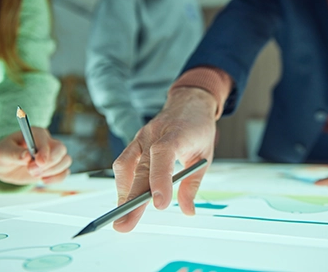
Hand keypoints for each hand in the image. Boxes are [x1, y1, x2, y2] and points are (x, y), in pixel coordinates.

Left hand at [0, 127, 71, 185]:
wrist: (4, 166)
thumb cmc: (2, 155)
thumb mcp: (1, 153)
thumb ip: (13, 153)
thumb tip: (26, 156)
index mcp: (36, 134)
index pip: (46, 140)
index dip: (44, 151)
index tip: (39, 163)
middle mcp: (47, 142)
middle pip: (61, 149)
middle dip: (49, 163)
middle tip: (32, 171)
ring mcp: (53, 155)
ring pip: (65, 160)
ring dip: (52, 171)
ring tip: (34, 175)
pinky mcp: (54, 167)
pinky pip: (64, 172)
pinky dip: (57, 178)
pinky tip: (43, 180)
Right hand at [112, 87, 217, 231]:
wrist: (188, 103)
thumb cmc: (197, 129)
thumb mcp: (204, 156)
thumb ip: (193, 184)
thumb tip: (187, 211)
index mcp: (178, 133)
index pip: (164, 154)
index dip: (160, 179)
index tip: (160, 204)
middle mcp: (155, 133)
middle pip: (140, 168)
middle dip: (132, 199)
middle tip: (125, 224)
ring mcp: (142, 136)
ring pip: (125, 164)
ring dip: (123, 191)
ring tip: (124, 215)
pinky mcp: (134, 141)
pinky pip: (123, 162)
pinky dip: (123, 182)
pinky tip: (126, 197)